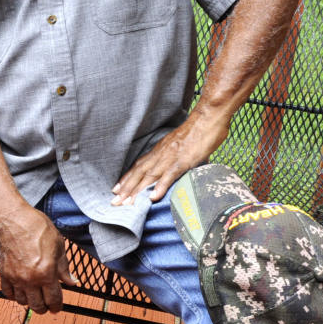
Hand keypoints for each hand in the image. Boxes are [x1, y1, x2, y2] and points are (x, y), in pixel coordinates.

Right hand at [0, 206, 76, 313]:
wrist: (14, 218)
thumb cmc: (37, 227)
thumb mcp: (58, 245)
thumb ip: (64, 267)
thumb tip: (71, 281)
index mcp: (46, 273)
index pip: (53, 300)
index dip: (57, 306)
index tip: (57, 307)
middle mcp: (30, 279)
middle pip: (37, 306)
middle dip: (44, 308)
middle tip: (46, 304)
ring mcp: (15, 277)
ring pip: (22, 301)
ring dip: (29, 301)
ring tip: (33, 296)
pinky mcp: (3, 272)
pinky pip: (7, 292)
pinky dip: (14, 295)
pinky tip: (19, 290)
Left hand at [111, 109, 228, 205]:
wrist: (207, 119)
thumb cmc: (196, 131)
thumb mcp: (179, 144)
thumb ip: (174, 155)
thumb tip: (175, 166)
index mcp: (159, 150)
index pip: (138, 166)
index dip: (127, 178)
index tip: (117, 190)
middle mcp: (160, 154)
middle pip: (139, 173)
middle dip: (126, 189)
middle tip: (115, 202)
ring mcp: (171, 157)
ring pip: (150, 176)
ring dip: (137, 191)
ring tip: (128, 204)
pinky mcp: (183, 160)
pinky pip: (170, 174)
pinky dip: (160, 186)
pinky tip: (153, 197)